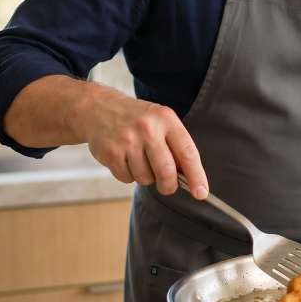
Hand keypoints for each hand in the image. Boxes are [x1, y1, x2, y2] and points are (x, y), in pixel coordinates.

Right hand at [75, 85, 207, 198]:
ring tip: (139, 160)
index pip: (187, 152)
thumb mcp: (161, 121)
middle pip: (166, 172)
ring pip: (146, 178)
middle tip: (167, 186)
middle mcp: (147, 128)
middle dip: (169, 186)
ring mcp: (127, 140)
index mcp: (166, 119)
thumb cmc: (138, 119)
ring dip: (146, 177)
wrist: (99, 109)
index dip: (196, 176)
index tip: (201, 193)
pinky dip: (129, 175)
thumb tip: (189, 178)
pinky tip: (125, 159)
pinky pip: (127, 179)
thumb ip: (175, 145)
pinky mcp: (110, 152)